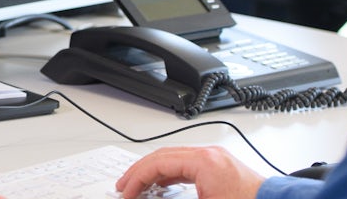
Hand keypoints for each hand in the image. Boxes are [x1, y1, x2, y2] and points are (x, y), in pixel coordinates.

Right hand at [115, 146, 264, 198]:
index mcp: (204, 161)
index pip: (158, 163)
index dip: (137, 178)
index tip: (126, 193)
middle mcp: (210, 154)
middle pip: (163, 156)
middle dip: (140, 172)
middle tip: (124, 187)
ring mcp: (216, 159)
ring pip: (174, 158)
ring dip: (154, 172)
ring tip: (139, 187)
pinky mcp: (222, 168)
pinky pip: (188, 165)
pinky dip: (170, 174)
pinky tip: (163, 185)